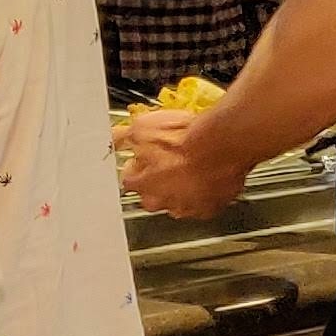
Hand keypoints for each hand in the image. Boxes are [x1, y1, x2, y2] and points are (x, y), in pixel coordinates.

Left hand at [117, 105, 247, 220]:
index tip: (144, 156)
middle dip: (158, 180)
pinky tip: (207, 174)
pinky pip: (203, 203)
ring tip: (191, 166)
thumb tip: (113, 138)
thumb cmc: (185, 139)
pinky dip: (204, 191)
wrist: (221, 144)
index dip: (137, 165)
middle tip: (169, 160)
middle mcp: (161, 201)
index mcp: (141, 184)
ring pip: (179, 200)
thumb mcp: (142, 127)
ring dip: (182, 187)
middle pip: (153, 194)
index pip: (129, 180)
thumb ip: (123, 136)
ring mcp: (186, 207)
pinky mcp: (209, 209)